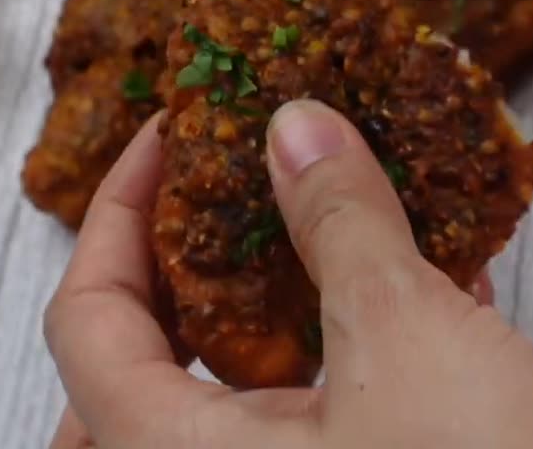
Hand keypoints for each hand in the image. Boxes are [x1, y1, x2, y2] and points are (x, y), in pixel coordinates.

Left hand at [43, 100, 532, 447]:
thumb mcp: (407, 335)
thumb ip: (343, 224)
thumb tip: (297, 132)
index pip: (90, 322)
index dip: (118, 213)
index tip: (171, 142)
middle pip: (147, 366)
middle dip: (182, 268)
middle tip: (220, 197)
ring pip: (255, 381)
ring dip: (287, 292)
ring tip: (326, 218)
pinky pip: (341, 400)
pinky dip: (369, 331)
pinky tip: (442, 274)